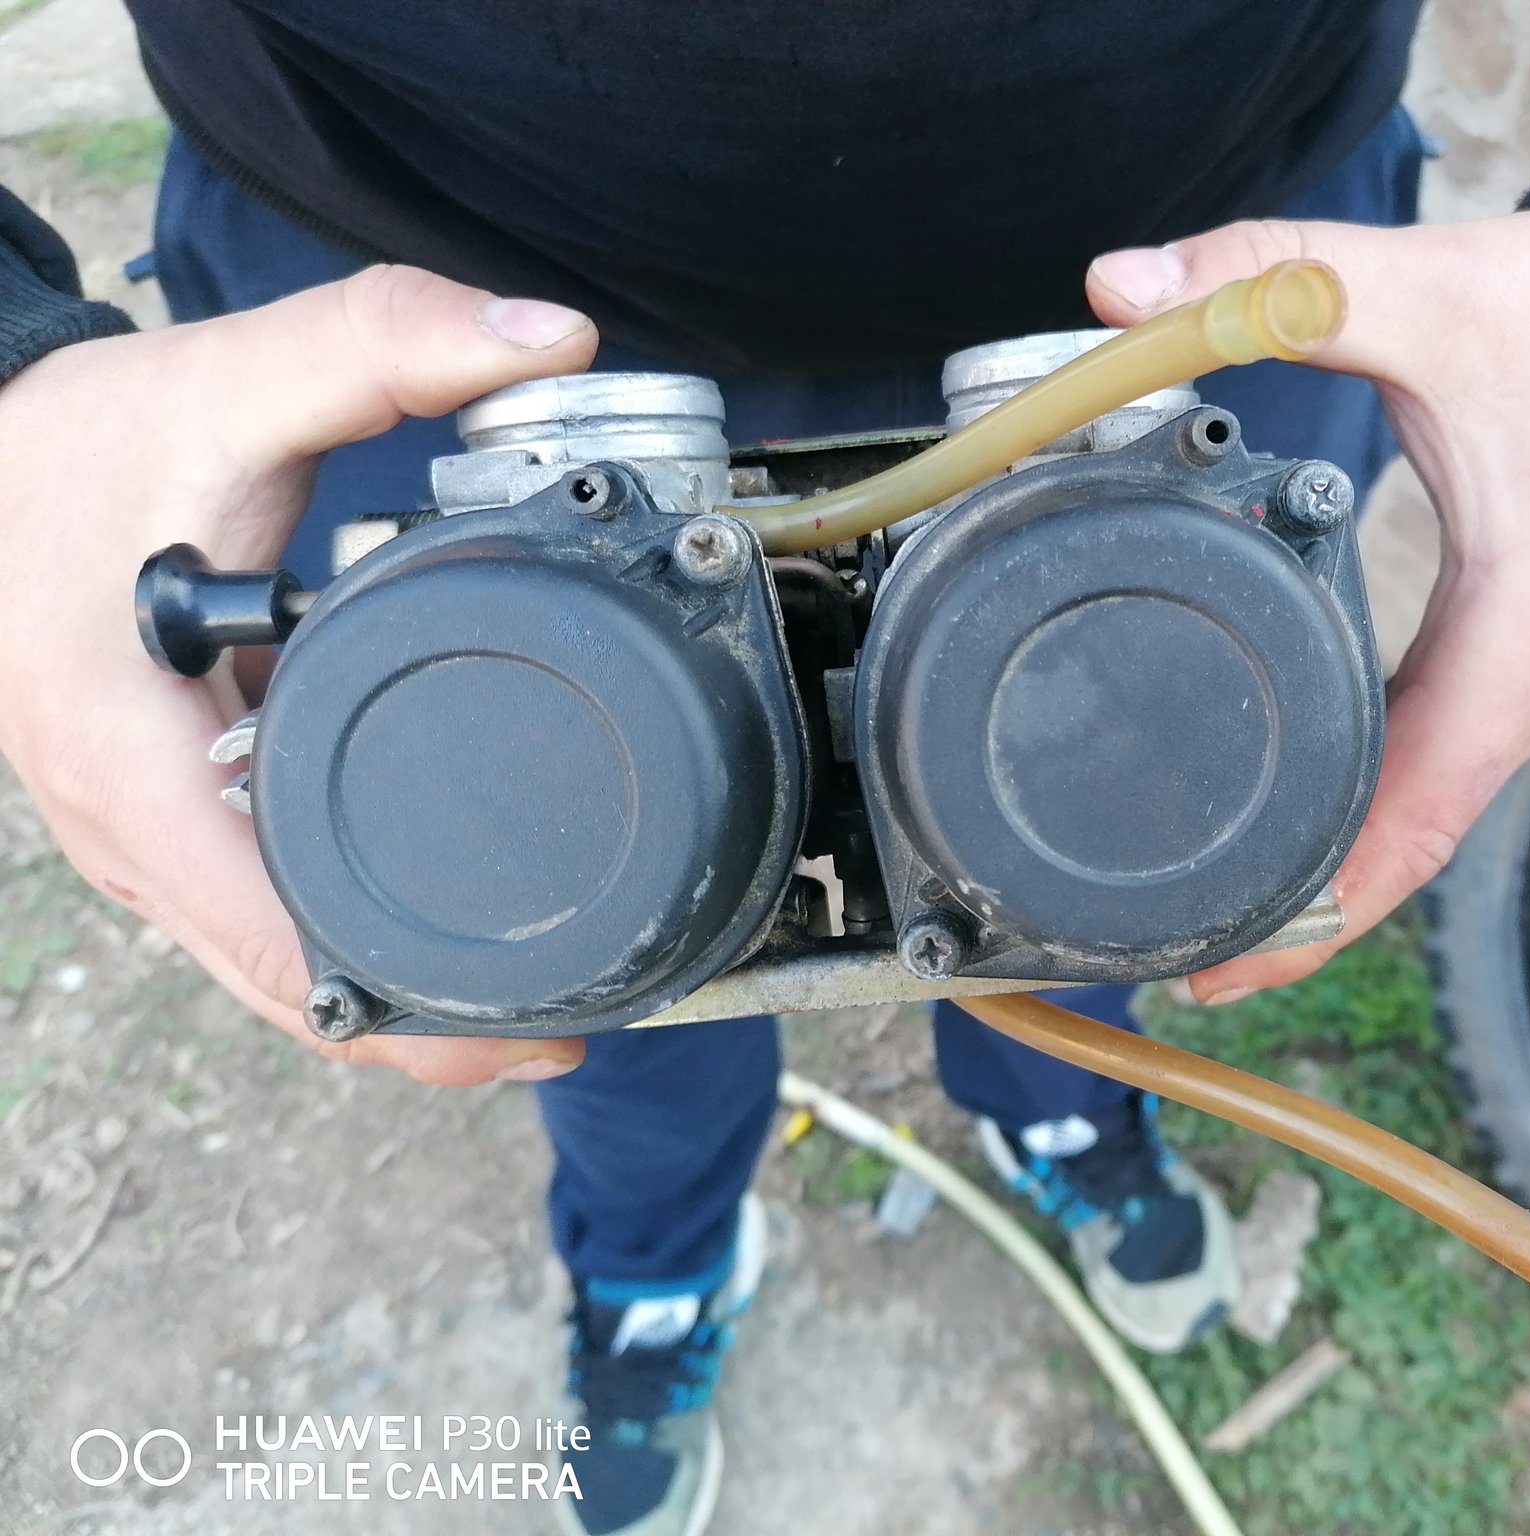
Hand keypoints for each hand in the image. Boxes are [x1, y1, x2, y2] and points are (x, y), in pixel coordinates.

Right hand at [0, 266, 598, 1081]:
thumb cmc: (73, 446)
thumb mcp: (227, 379)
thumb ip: (387, 341)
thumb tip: (556, 336)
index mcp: (133, 763)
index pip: (275, 945)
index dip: (409, 1012)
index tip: (532, 1028)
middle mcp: (130, 832)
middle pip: (287, 991)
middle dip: (425, 1030)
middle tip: (573, 1028)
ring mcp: (139, 842)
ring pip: (271, 967)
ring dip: (390, 998)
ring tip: (535, 997)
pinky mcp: (160, 825)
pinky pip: (257, 918)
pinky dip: (345, 945)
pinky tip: (439, 936)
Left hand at [1087, 211, 1529, 1002]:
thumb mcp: (1431, 288)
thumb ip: (1273, 278)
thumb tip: (1115, 284)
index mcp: (1529, 626)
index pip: (1421, 809)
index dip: (1324, 903)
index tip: (1228, 964)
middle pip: (1411, 842)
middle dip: (1302, 916)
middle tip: (1173, 962)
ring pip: (1424, 815)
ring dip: (1332, 878)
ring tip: (1213, 923)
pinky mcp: (1520, 664)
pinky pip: (1434, 769)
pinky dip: (1364, 818)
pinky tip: (1289, 827)